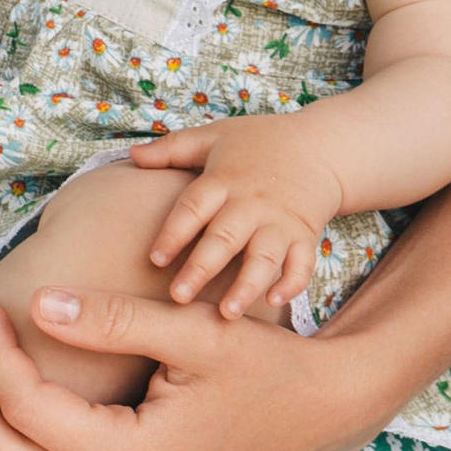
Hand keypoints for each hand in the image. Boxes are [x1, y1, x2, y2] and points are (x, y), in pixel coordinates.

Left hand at [125, 121, 340, 318]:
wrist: (320, 146)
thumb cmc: (259, 142)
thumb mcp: (214, 136)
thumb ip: (172, 149)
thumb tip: (131, 156)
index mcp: (224, 179)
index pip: (194, 206)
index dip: (174, 232)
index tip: (154, 259)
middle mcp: (252, 202)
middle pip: (224, 237)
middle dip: (202, 268)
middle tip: (178, 298)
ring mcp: (281, 221)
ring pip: (263, 257)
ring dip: (246, 285)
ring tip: (227, 313)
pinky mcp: (305, 235)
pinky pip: (302, 263)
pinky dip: (291, 284)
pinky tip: (274, 303)